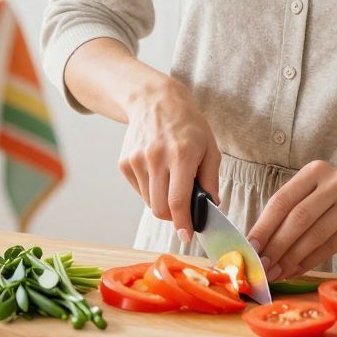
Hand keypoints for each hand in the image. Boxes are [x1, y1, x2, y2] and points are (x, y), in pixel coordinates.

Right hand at [117, 74, 220, 244]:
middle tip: (183, 211)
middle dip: (173, 217)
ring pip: (149, 202)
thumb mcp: (210, 147)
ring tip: (171, 182)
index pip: (178, 201)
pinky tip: (158, 172)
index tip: (187, 236)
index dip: (183, 223)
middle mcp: (156, 158)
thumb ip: (211, 179)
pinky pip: (139, 191)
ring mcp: (137, 160)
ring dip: (162, 202)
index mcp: (182, 155)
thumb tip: (212, 207)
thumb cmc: (187, 125)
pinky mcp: (125, 163)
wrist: (154, 101)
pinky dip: (150, 190)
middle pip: (160, 208)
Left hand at [247, 161, 336, 280]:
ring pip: (314, 235)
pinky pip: (331, 246)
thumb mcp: (318, 192)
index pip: (282, 200)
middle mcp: (333, 182)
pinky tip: (296, 270)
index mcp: (314, 172)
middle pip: (297, 218)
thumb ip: (292, 209)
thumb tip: (259, 241)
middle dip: (275, 245)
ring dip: (291, 258)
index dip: (263, 225)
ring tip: (276, 272)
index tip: (249, 246)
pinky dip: (310, 261)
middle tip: (261, 265)